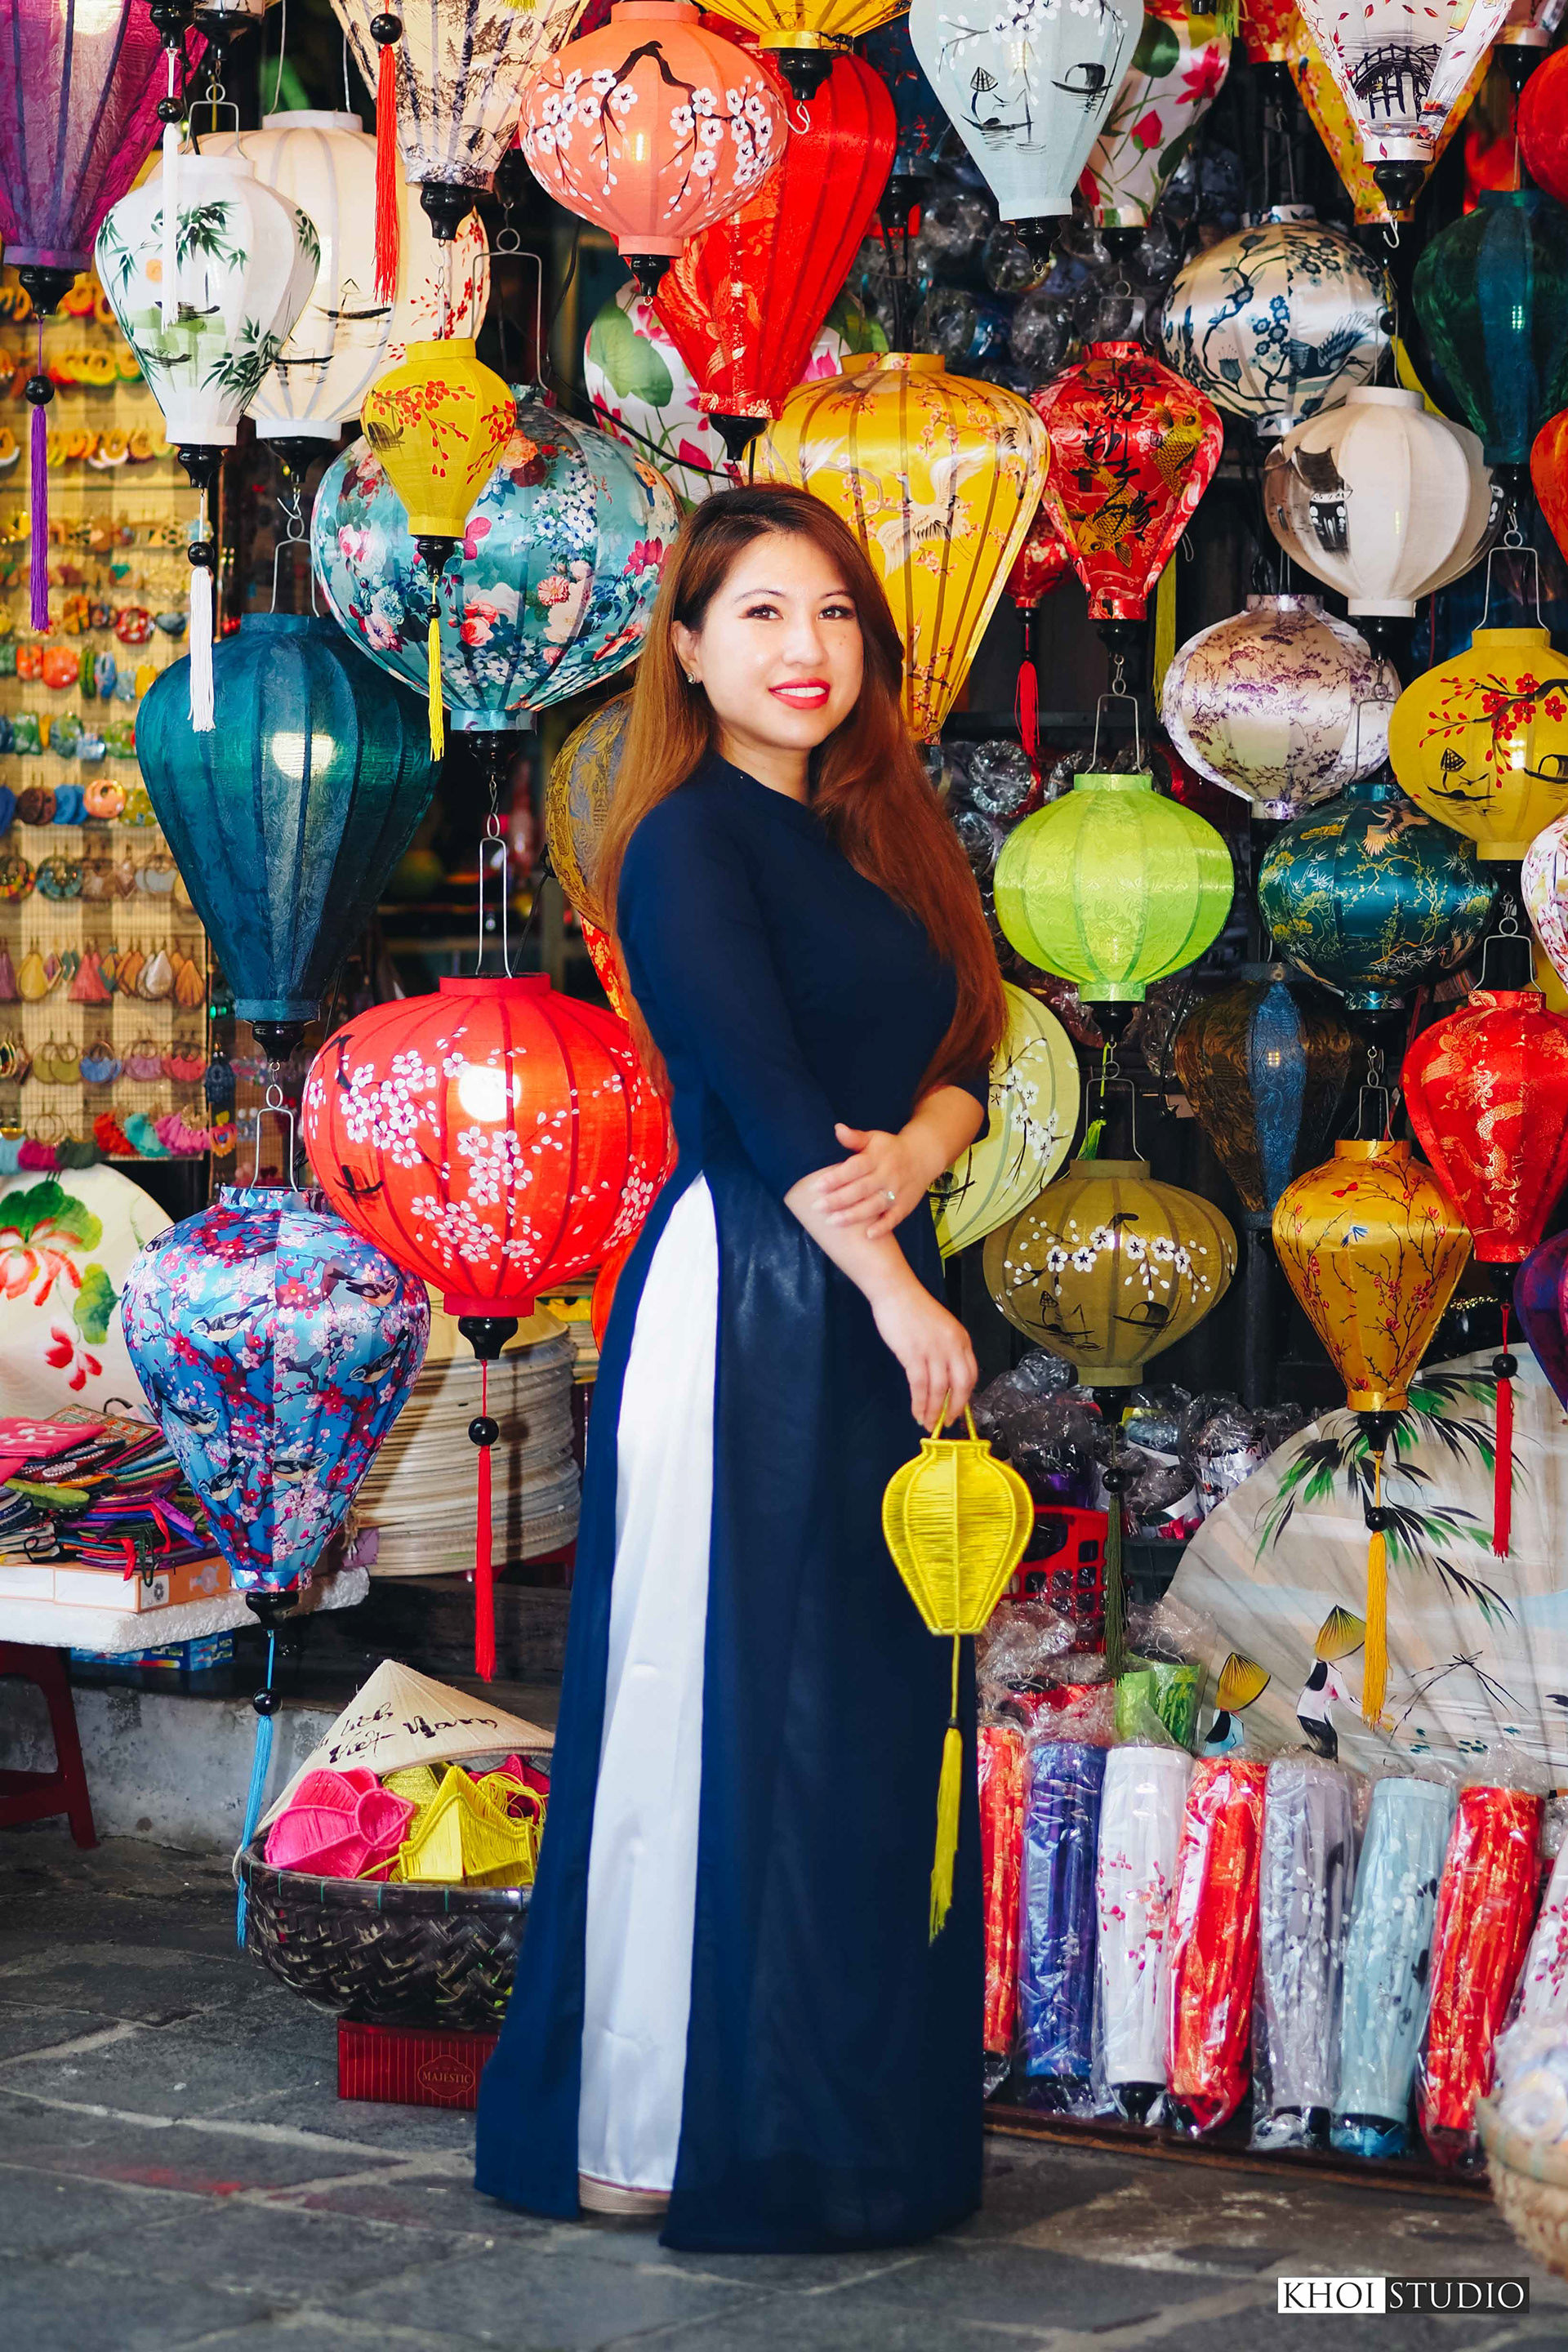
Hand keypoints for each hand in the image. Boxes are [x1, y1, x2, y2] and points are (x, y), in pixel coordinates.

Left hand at [815, 1123, 932, 1238]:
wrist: (923, 1156)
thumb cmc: (890, 1148)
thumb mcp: (874, 1138)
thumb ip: (855, 1138)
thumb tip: (837, 1129)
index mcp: (876, 1157)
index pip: (854, 1168)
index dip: (836, 1177)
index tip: (817, 1186)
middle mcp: (887, 1175)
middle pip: (860, 1189)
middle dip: (838, 1199)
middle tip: (817, 1207)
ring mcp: (897, 1191)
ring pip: (874, 1205)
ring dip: (854, 1215)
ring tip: (833, 1222)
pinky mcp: (905, 1205)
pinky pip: (894, 1218)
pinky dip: (883, 1227)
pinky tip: (868, 1235)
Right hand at [869, 1275, 977, 1431]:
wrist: (896, 1291)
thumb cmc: (915, 1308)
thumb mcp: (942, 1327)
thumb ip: (948, 1348)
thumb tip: (946, 1377)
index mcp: (962, 1339)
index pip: (971, 1374)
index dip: (965, 1396)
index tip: (959, 1409)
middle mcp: (953, 1346)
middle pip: (960, 1386)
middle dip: (954, 1408)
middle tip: (946, 1423)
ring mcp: (934, 1351)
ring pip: (938, 1389)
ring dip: (933, 1410)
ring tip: (927, 1423)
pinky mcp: (914, 1354)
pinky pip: (919, 1386)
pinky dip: (919, 1403)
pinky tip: (916, 1412)